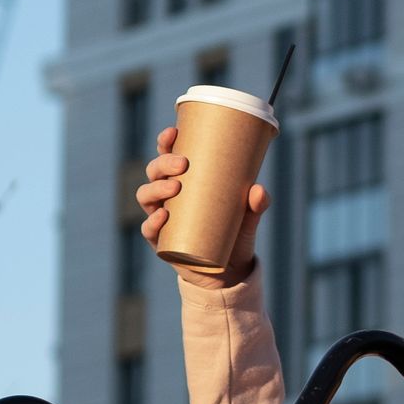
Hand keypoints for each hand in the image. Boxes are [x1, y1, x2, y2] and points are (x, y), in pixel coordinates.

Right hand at [136, 125, 268, 278]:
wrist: (229, 271)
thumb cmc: (234, 234)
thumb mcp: (248, 217)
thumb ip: (256, 204)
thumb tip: (258, 190)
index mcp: (185, 181)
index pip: (168, 155)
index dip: (166, 142)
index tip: (173, 132)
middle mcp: (168, 196)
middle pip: (154, 172)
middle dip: (163, 163)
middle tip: (182, 163)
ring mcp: (161, 218)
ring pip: (146, 196)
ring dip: (156, 188)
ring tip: (174, 187)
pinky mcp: (161, 242)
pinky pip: (149, 229)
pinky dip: (153, 222)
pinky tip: (163, 216)